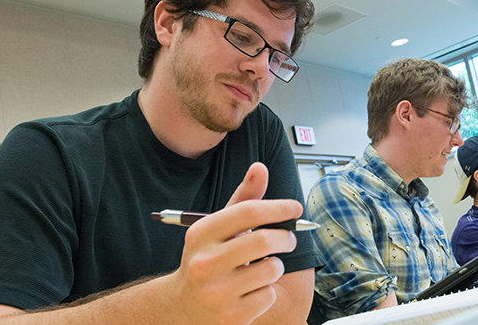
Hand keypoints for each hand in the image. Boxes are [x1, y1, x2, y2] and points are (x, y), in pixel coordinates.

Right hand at [166, 162, 302, 324]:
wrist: (182, 306)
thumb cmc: (208, 259)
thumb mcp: (218, 229)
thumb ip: (243, 201)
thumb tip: (260, 168)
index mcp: (201, 234)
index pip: (248, 212)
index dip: (278, 207)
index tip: (295, 208)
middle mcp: (205, 262)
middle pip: (264, 240)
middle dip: (285, 237)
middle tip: (287, 239)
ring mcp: (217, 291)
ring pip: (272, 269)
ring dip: (275, 266)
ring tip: (262, 268)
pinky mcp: (231, 316)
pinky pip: (269, 295)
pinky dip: (267, 291)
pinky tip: (251, 291)